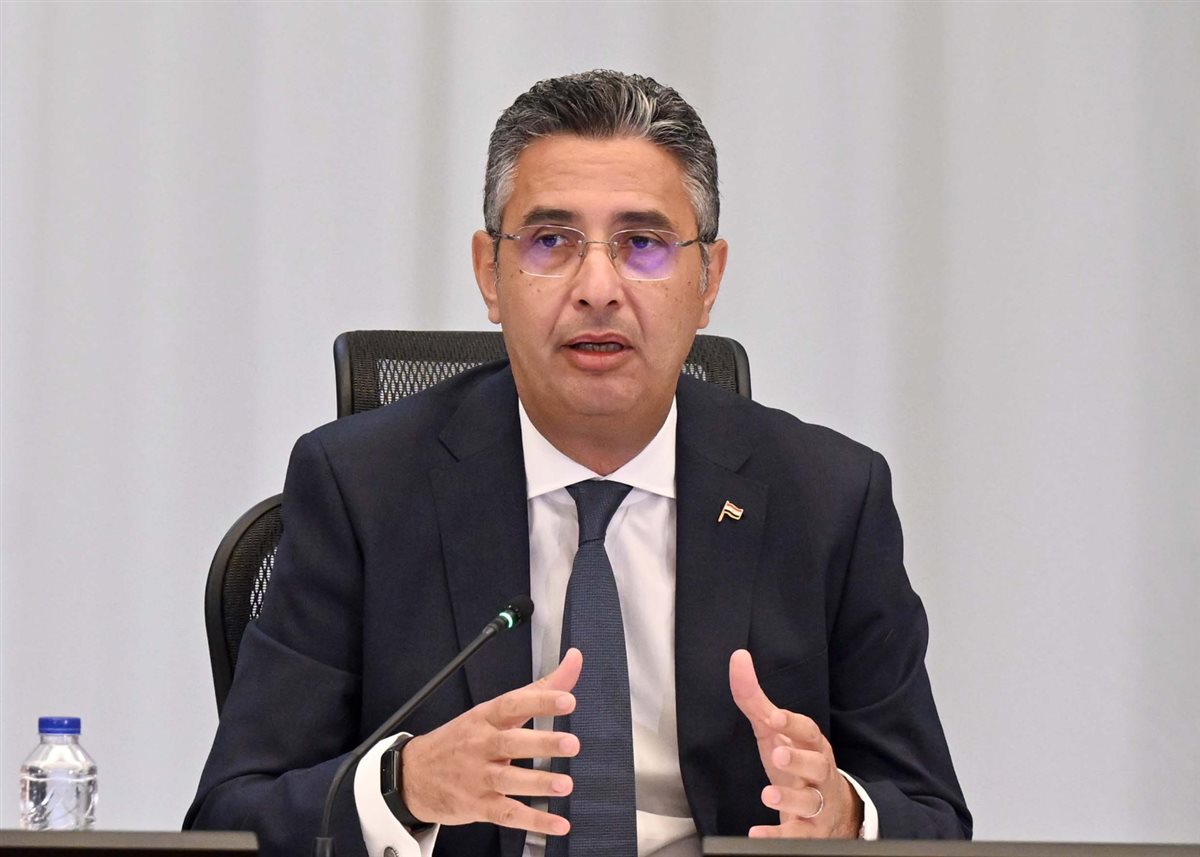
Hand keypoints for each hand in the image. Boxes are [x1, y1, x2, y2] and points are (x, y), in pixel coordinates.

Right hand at [400, 648, 582, 835]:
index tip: (567, 700)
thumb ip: (538, 690)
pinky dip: (533, 821)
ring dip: (538, 783)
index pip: (512, 705)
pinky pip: (507, 814)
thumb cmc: (461, 740)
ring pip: (508, 780)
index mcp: (484, 718)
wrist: (413, 775)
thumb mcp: (491, 711)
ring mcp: (478, 777)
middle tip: (571, 744)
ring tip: (565, 785)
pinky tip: (557, 824)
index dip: (539, 702)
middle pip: (511, 743)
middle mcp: (481, 746)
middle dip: (542, 743)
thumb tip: (574, 660)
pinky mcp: (478, 806)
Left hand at [729, 649, 861, 838]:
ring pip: (810, 801)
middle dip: (799, 759)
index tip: (774, 717)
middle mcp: (819, 772)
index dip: (792, 723)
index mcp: (812, 745)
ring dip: (790, 797)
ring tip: (768, 794)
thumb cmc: (797, 763)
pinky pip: (798, 836)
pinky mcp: (809, 831)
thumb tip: (737, 658)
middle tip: (779, 754)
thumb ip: (754, 699)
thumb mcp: (775, 732)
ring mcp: (817, 803)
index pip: (807, 730)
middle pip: (817, 764)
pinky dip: (778, 835)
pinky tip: (758, 833)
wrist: (834, 811)